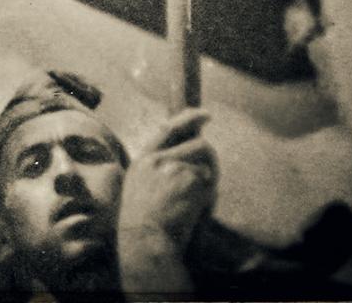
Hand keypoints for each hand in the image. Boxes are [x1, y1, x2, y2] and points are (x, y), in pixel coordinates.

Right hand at [118, 109, 216, 255]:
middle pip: (198, 143)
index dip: (189, 119)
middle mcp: (158, 158)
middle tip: (211, 166)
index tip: (205, 114)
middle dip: (210, 155)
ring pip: (207, 164)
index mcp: (143, 160)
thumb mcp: (140, 187)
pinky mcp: (190, 178)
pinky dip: (208, 194)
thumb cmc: (143, 222)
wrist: (145, 238)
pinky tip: (193, 207)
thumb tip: (190, 159)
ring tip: (193, 200)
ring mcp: (174, 166)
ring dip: (208, 179)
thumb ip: (158, 169)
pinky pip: (210, 181)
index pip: (167, 129)